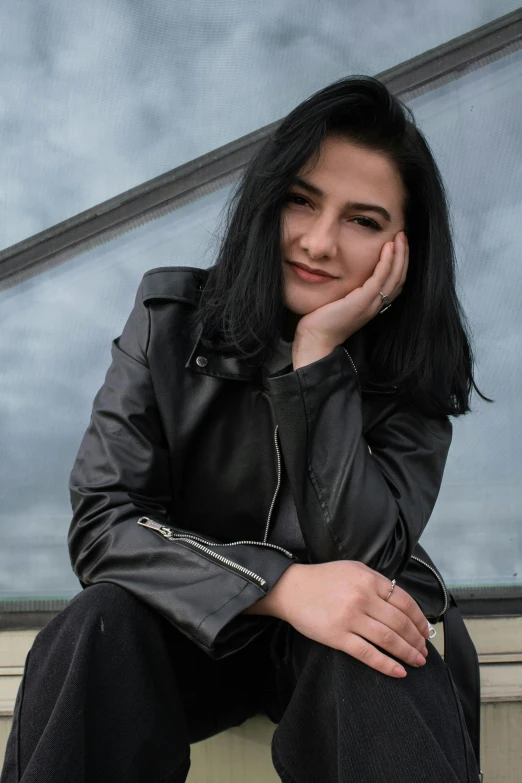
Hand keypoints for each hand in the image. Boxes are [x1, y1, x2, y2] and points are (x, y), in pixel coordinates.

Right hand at [246, 560, 428, 677]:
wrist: (291, 588)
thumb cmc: (323, 579)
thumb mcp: (353, 569)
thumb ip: (377, 582)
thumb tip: (400, 603)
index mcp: (369, 579)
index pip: (405, 602)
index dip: (419, 620)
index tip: (425, 631)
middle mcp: (363, 598)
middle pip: (400, 623)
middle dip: (417, 640)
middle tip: (424, 651)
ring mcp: (350, 618)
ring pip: (388, 639)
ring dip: (407, 653)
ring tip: (417, 662)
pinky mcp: (337, 637)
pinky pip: (368, 654)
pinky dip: (386, 665)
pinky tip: (399, 671)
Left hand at [293, 230, 408, 359]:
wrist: (316, 340)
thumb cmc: (322, 322)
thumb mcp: (340, 301)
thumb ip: (348, 290)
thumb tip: (344, 273)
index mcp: (373, 305)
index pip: (395, 282)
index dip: (400, 263)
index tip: (398, 245)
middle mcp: (376, 305)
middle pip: (399, 278)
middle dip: (403, 255)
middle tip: (402, 235)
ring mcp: (371, 304)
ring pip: (394, 277)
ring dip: (399, 255)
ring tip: (399, 237)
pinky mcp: (362, 302)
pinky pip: (380, 279)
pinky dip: (386, 262)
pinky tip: (387, 248)